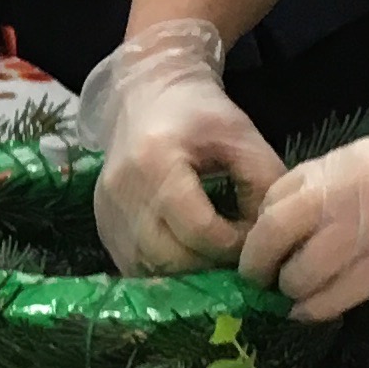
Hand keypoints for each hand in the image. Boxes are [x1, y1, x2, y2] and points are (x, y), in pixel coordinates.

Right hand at [84, 20, 284, 271]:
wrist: (148, 95)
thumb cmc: (200, 114)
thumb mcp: (242, 137)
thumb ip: (263, 184)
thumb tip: (265, 238)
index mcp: (156, 161)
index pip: (198, 229)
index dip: (233, 244)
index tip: (252, 236)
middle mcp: (123, 192)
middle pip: (171, 257)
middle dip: (211, 264)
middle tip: (235, 252)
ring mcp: (107, 212)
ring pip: (151, 270)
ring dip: (188, 272)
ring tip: (212, 253)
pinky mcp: (103, 226)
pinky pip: (135, 267)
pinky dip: (164, 269)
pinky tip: (186, 252)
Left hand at [237, 125, 368, 317]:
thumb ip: (339, 189)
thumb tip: (297, 221)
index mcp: (345, 162)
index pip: (279, 192)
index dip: (263, 223)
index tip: (261, 244)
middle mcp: (347, 190)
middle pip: (274, 228)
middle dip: (258, 259)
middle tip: (256, 278)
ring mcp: (365, 228)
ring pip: (300, 268)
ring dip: (290, 288)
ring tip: (291, 296)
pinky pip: (331, 295)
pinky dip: (313, 308)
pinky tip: (309, 311)